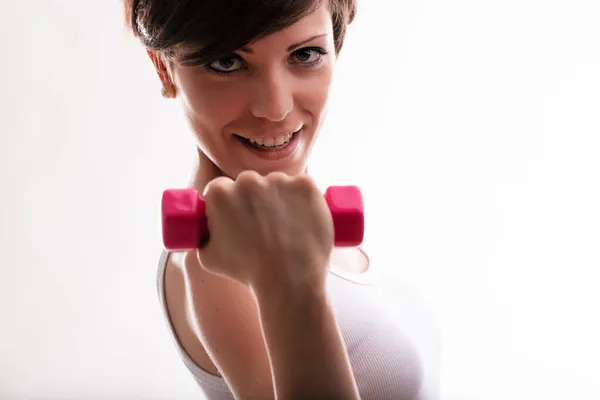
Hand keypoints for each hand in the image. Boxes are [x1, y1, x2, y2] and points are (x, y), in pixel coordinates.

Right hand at [196, 170, 334, 293]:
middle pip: (250, 184)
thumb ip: (205, 234)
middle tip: (264, 226)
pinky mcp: (306, 186)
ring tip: (286, 229)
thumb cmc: (247, 272)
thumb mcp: (208, 256)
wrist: (288, 280)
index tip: (238, 217)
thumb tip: (206, 228)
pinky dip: (305, 200)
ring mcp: (280, 180)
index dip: (230, 204)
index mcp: (220, 192)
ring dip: (280, 199)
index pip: (222, 189)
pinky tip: (303, 221)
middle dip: (255, 200)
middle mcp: (248, 180)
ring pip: (278, 185)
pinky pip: (304, 187)